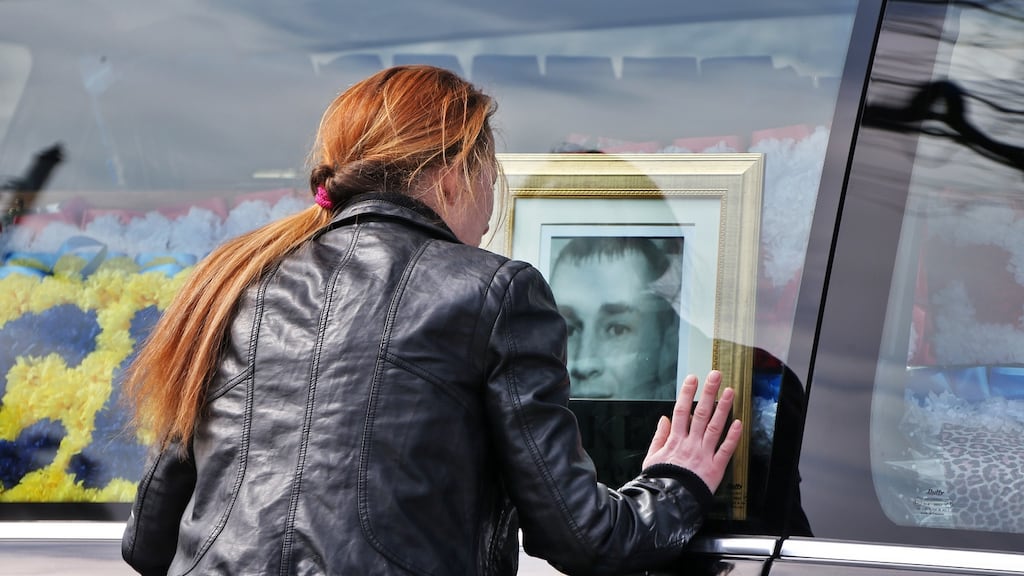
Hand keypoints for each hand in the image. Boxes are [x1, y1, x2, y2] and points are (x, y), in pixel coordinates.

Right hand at [642, 370, 742, 492]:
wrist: (669, 504)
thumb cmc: (659, 482)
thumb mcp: (652, 458)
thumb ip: (659, 437)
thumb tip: (664, 419)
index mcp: (675, 440)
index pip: (681, 410)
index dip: (687, 393)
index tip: (693, 378)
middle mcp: (691, 444)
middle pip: (700, 413)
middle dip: (708, 392)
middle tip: (715, 375)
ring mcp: (704, 454)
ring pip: (715, 427)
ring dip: (723, 408)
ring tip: (729, 392)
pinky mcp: (715, 468)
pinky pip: (726, 450)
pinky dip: (733, 436)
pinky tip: (738, 422)